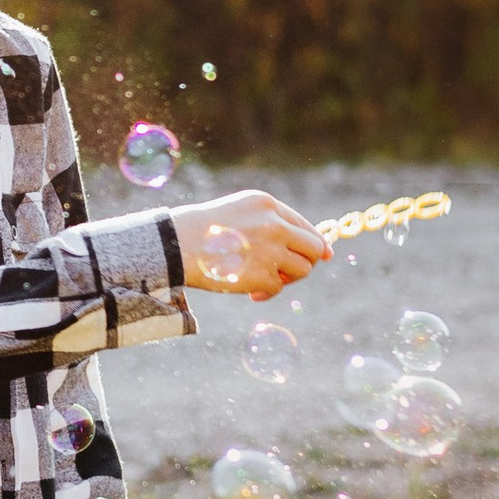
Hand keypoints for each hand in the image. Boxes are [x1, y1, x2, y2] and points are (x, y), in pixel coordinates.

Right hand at [182, 188, 328, 299]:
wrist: (175, 245)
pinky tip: (250, 292)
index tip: (323, 256)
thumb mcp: (240, 212)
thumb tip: (322, 250)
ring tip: (264, 280)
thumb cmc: (204, 230)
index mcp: (267, 205)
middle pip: (314, 248)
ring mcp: (270, 251)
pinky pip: (278, 287)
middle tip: (288, 272)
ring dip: (286, 278)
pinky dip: (267, 293)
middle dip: (306, 261)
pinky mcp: (262, 275)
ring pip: (302, 270)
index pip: (304, 226)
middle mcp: (274, 225)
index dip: (315, 243)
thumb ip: (273, 224)